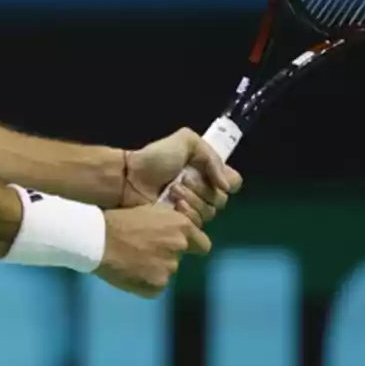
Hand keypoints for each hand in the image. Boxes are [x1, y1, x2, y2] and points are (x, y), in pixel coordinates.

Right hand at [94, 205, 210, 297]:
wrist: (97, 239)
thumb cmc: (118, 219)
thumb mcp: (149, 211)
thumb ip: (168, 223)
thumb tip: (176, 231)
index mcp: (181, 226)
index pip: (202, 244)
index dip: (192, 245)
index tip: (180, 247)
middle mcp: (180, 247)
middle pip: (180, 257)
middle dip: (166, 255)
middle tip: (144, 251)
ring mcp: (169, 269)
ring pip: (165, 272)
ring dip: (153, 268)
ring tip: (131, 260)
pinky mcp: (156, 287)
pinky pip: (154, 286)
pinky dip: (143, 281)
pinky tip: (128, 272)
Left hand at [119, 128, 242, 225]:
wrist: (130, 176)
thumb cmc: (156, 157)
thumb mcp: (186, 141)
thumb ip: (211, 156)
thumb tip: (226, 186)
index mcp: (207, 171)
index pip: (234, 183)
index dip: (227, 181)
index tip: (214, 178)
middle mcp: (204, 190)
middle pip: (222, 200)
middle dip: (202, 189)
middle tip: (182, 180)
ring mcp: (192, 208)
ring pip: (210, 213)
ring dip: (192, 200)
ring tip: (172, 191)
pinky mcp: (181, 222)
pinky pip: (196, 224)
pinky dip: (187, 213)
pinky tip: (172, 205)